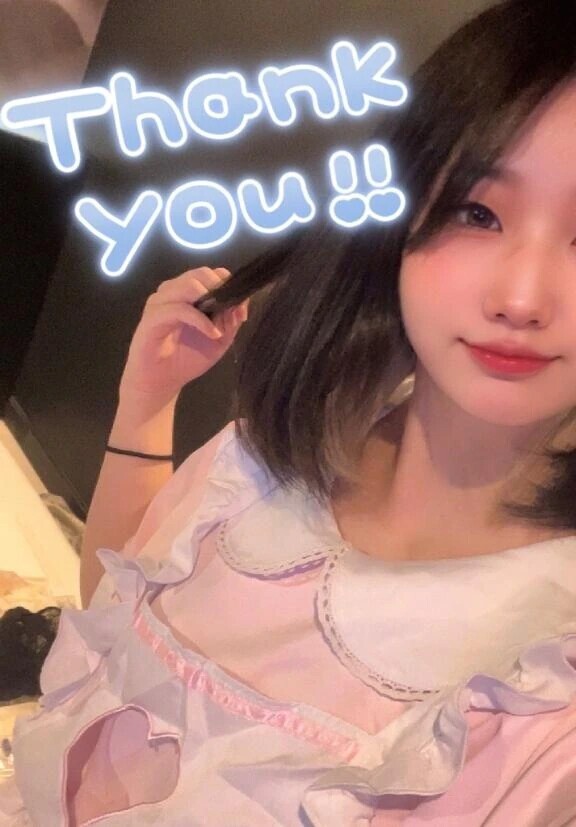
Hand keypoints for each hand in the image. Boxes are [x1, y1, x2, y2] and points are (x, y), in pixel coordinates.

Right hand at [118, 267, 247, 404]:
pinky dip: (200, 320)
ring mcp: (159, 302)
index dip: (227, 284)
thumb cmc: (186, 360)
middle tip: (232, 313)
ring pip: (189, 285)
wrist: (160, 383)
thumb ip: (231, 321)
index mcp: (186, 293)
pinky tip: (212, 333)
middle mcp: (171, 291)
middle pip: (200, 274)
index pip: (209, 273)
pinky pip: (180, 309)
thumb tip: (243, 303)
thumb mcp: (218, 341)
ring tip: (221, 326)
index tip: (240, 306)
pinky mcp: (152, 317)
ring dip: (212, 303)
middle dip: (221, 291)